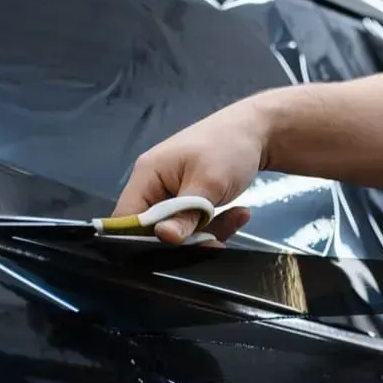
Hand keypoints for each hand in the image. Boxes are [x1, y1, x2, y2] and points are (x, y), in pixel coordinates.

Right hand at [113, 100, 268, 244]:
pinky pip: (193, 224)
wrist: (257, 131)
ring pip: (178, 231)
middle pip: (152, 230)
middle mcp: (152, 186)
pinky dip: (215, 225)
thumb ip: (185, 214)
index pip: (126, 219)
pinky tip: (238, 214)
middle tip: (215, 241)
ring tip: (237, 217)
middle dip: (184, 240)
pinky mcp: (188, 201)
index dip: (142, 240)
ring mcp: (170, 194)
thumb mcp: (209, 183)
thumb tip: (164, 237)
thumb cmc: (228, 147)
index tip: (173, 251)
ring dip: (207, 232)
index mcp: (147, 175)